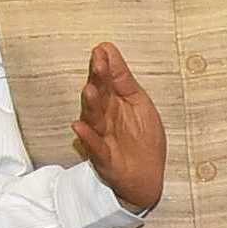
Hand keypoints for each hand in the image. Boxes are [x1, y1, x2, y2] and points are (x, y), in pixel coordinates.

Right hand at [75, 43, 165, 212]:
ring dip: (91, 105)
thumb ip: (122, 79)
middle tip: (97, 63)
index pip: (106, 81)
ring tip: (89, 91)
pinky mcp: (104, 158)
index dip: (104, 66)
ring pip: (94, 119)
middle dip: (97, 80)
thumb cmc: (142, 139)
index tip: (101, 49)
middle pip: (98, 97)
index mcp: (113, 102)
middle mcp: (104, 117)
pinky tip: (79, 127)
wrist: (147, 178)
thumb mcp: (138, 103)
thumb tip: (108, 49)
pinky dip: (87, 138)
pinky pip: (94, 147)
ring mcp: (102, 137)